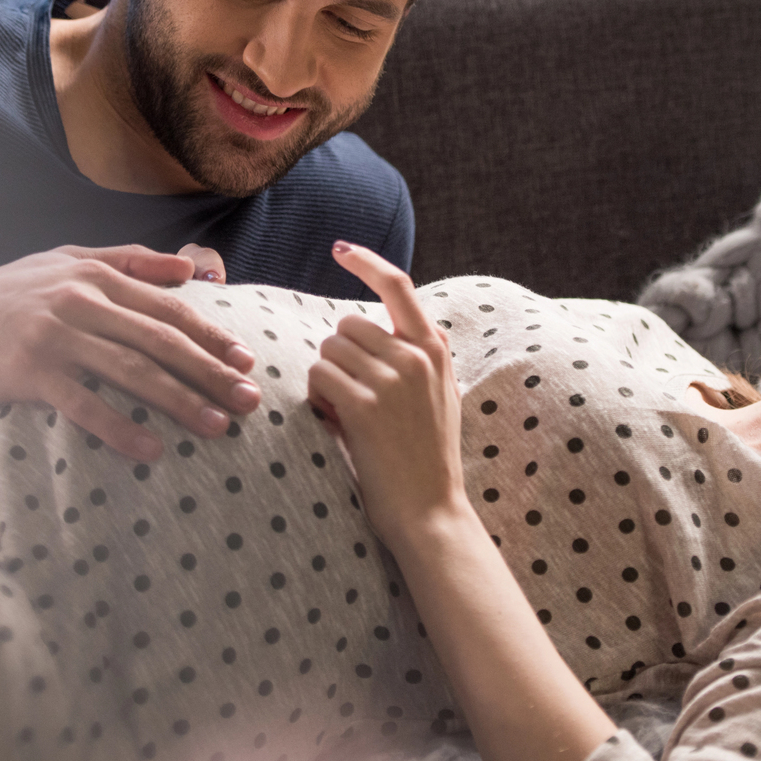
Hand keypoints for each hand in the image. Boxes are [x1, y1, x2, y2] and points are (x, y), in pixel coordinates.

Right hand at [0, 245, 258, 460]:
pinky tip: (151, 449)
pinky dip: (120, 427)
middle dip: (211, 372)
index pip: (168, 308)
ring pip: (132, 371)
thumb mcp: (62, 262)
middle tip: (250, 401)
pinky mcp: (28, 371)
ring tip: (216, 427)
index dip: (211, 336)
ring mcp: (54, 335)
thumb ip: (126, 261)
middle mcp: (80, 300)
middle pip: (161, 341)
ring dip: (180, 401)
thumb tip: (188, 269)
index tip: (246, 361)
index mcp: (95, 275)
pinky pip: (85, 404)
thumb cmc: (1, 297)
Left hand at [306, 241, 466, 536]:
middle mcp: (417, 357)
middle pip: (347, 324)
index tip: (341, 249)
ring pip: (329, 349)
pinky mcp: (365, 406)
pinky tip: (335, 421)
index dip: (366, 261)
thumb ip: (420, 358)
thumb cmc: (428, 459)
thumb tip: (387, 328)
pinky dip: (317, 398)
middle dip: (338, 355)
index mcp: (435, 350)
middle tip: (349, 394)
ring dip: (326, 377)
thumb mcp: (442, 396)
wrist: (431, 512)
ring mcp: (392, 380)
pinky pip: (320, 377)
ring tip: (345, 413)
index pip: (399, 286)